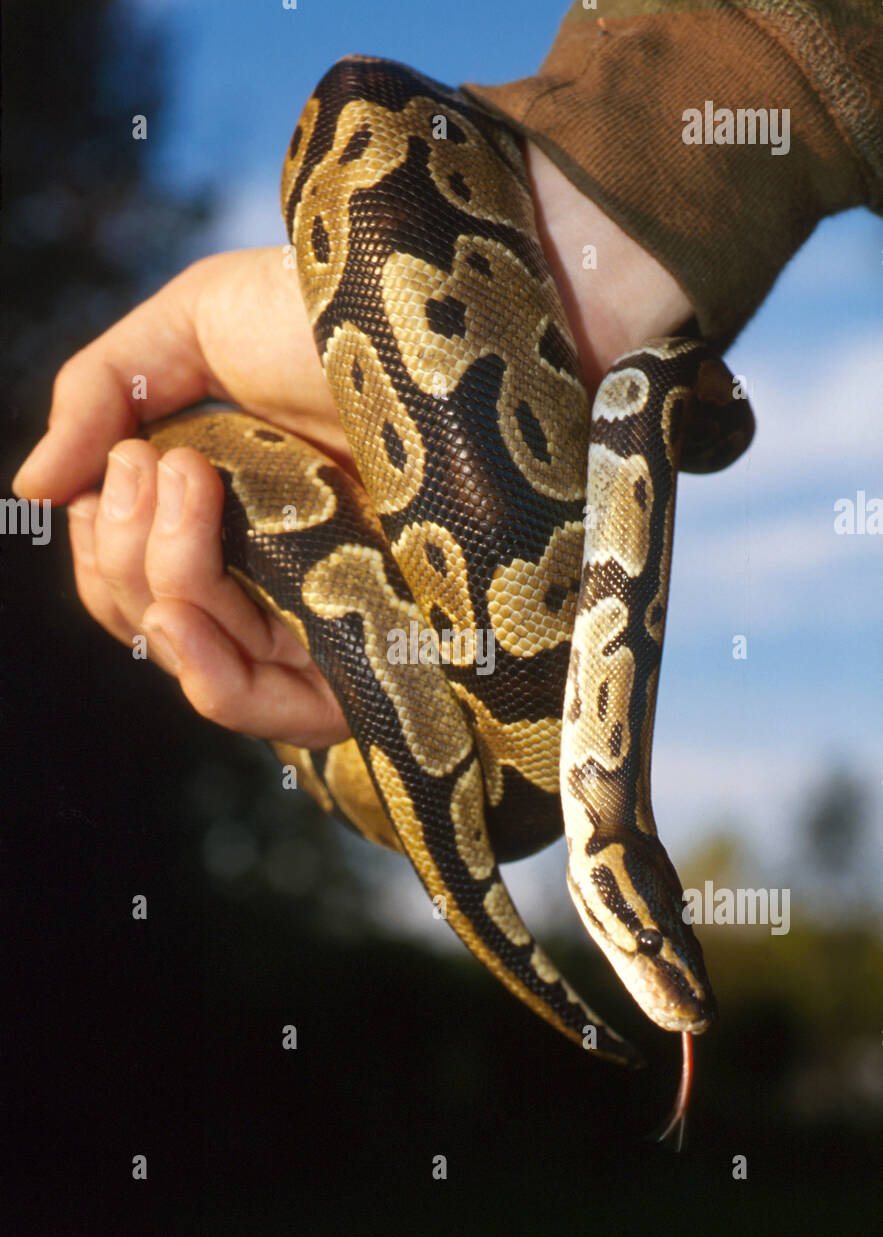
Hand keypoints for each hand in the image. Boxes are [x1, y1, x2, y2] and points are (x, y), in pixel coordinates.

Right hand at [12, 148, 693, 750]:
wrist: (448, 306)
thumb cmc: (338, 307)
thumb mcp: (196, 325)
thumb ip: (102, 395)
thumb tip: (29, 488)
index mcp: (226, 508)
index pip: (131, 580)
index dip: (101, 546)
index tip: (124, 464)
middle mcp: (271, 573)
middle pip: (153, 629)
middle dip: (120, 552)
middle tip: (160, 462)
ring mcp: (324, 616)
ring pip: (199, 670)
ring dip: (154, 585)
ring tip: (184, 487)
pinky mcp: (378, 652)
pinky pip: (278, 711)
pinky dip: (209, 676)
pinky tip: (177, 616)